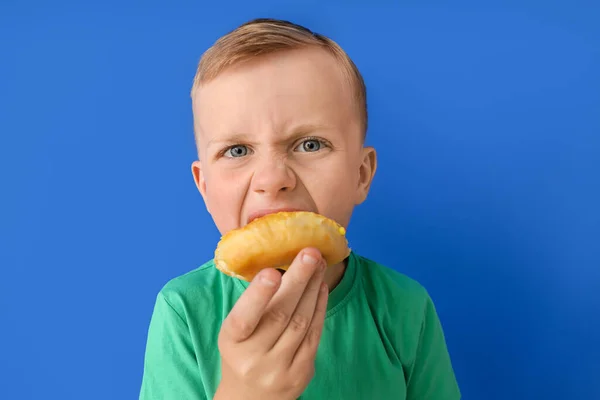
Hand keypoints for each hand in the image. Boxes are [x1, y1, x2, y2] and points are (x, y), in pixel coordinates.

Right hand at [214, 247, 328, 399]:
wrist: (250, 398)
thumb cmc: (242, 351)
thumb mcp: (236, 331)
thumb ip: (254, 304)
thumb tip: (283, 261)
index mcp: (232, 343)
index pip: (244, 319)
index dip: (259, 295)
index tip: (272, 271)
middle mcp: (254, 359)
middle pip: (281, 315)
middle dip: (298, 280)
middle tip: (310, 253)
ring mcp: (279, 369)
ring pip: (301, 322)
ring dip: (313, 288)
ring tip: (318, 263)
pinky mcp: (301, 373)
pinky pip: (314, 334)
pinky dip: (319, 307)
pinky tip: (321, 287)